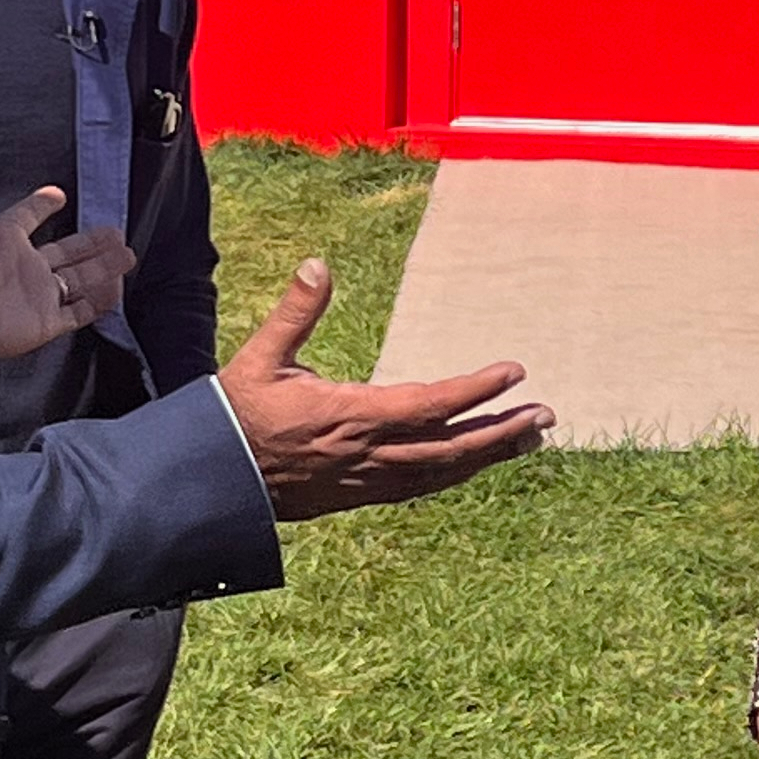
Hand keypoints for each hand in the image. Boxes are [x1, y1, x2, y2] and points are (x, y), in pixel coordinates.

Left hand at [0, 120, 135, 361]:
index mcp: (1, 240)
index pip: (26, 217)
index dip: (41, 204)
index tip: (57, 193)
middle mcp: (22, 267)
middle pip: (65, 250)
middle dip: (90, 240)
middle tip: (115, 229)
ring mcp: (35, 295)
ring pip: (79, 279)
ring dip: (104, 267)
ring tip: (128, 253)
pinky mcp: (44, 322)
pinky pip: (79, 311)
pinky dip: (100, 301)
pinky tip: (116, 287)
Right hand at [219, 258, 554, 517]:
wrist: (213, 481)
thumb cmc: (236, 414)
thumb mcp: (261, 356)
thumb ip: (296, 312)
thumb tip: (317, 264)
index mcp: (351, 415)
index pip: (430, 404)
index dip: (476, 391)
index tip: (514, 372)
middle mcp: (368, 453)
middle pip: (451, 448)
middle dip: (502, 432)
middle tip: (546, 416)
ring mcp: (367, 480)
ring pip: (442, 472)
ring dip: (488, 454)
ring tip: (529, 438)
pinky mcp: (360, 495)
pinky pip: (421, 486)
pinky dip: (455, 473)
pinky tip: (475, 462)